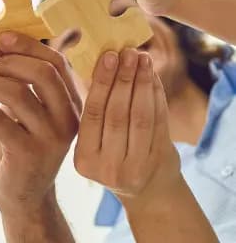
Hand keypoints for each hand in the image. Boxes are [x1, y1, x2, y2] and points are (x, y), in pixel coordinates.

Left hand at [0, 31, 81, 215]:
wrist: (24, 195)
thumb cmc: (22, 143)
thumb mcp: (27, 109)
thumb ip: (20, 80)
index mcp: (72, 103)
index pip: (57, 62)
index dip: (29, 45)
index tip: (2, 38)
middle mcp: (67, 119)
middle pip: (42, 73)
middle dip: (9, 61)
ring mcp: (50, 138)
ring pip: (17, 94)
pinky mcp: (28, 155)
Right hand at [74, 49, 180, 210]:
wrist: (147, 190)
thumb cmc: (114, 154)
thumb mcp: (95, 141)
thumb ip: (95, 108)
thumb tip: (103, 59)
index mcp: (84, 160)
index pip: (92, 113)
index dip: (102, 82)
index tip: (109, 55)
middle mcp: (108, 168)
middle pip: (116, 113)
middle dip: (123, 78)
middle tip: (128, 52)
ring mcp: (135, 169)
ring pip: (139, 117)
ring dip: (142, 83)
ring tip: (143, 58)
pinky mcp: (158, 163)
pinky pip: (158, 122)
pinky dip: (156, 95)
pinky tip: (153, 76)